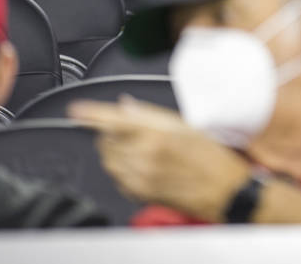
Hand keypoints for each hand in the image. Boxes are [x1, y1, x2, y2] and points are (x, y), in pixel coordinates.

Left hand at [69, 97, 250, 222]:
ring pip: (107, 160)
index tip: (77, 109)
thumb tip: (126, 107)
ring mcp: (139, 177)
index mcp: (157, 135)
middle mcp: (144, 156)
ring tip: (137, 146)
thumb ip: (150, 116)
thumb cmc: (212, 157)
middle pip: (105, 140)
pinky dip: (121, 168)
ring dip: (113, 150)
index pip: (113, 120)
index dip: (92, 113)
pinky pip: (116, 177)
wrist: (223, 189)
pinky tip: (141, 164)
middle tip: (130, 128)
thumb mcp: (185, 125)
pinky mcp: (138, 193)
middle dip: (110, 131)